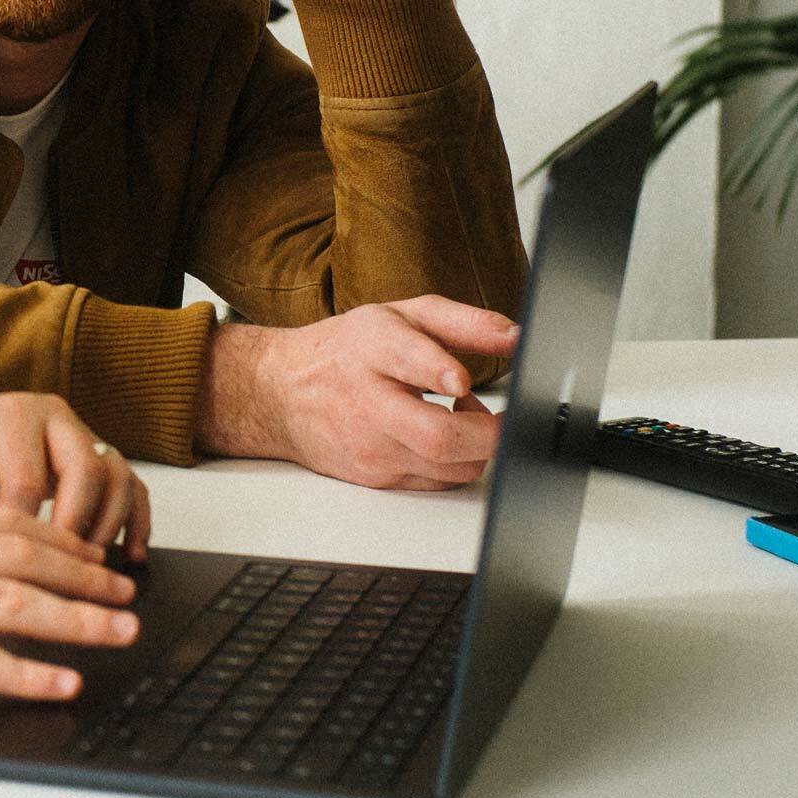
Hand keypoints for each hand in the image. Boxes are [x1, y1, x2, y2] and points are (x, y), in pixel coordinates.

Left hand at [0, 388, 150, 555]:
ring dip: (110, 525)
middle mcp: (54, 416)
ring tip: (92, 568)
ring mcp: (81, 432)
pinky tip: (132, 555)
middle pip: (87, 470)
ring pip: (117, 475)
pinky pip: (130, 484)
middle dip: (76, 527)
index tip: (18, 571)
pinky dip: (135, 520)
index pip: (29, 481)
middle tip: (62, 570)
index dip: (25, 532)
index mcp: (13, 416)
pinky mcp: (96, 455)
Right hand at [0, 507, 140, 720]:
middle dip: (86, 576)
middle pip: (24, 556)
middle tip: (128, 595)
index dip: (64, 542)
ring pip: (14, 602)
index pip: (7, 523)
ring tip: (119, 633)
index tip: (102, 558)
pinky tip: (63, 683)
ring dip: (76, 620)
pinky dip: (30, 673)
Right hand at [196, 297, 520, 489]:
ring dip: (477, 446)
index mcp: (374, 347)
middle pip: (436, 436)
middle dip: (487, 433)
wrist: (281, 393)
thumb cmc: (348, 351)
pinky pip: (438, 481)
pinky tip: (443, 436)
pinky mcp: (375, 478)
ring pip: (449, 466)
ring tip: (467, 417)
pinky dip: (456, 461)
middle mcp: (368, 400)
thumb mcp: (401, 316)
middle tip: (508, 418)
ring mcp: (370, 446)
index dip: (437, 370)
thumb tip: (516, 336)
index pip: (406, 359)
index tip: (460, 381)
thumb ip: (462, 322)